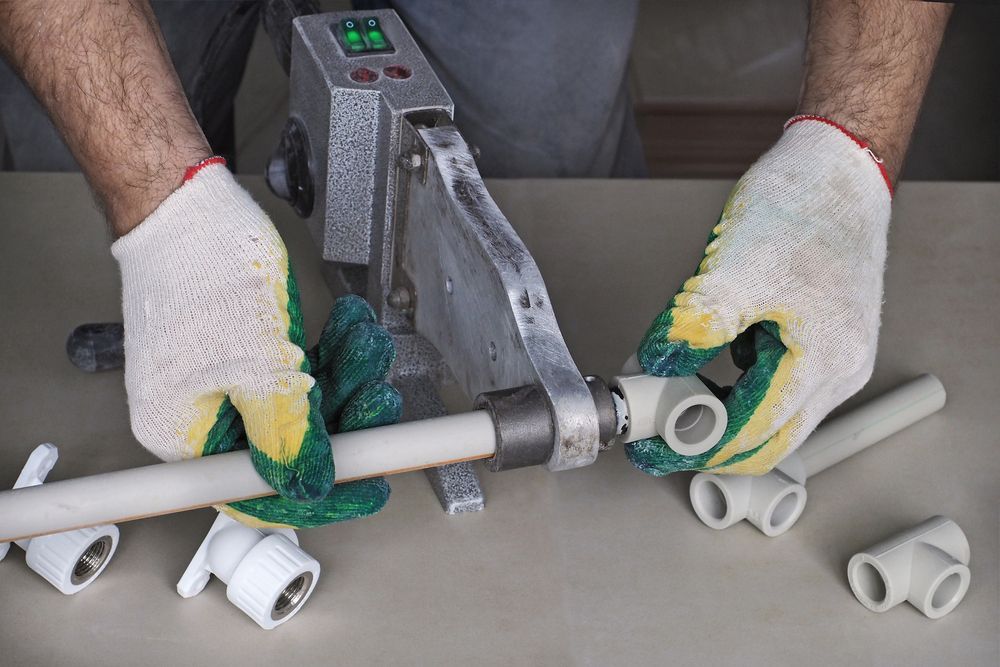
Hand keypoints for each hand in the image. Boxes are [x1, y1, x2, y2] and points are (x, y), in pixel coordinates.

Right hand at [113, 161, 399, 526]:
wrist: (189, 204)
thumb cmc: (201, 267)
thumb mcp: (260, 366)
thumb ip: (289, 433)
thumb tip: (310, 484)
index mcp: (184, 434)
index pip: (257, 492)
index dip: (318, 493)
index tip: (368, 483)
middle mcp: (201, 416)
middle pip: (288, 445)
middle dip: (344, 417)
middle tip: (379, 397)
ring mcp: (223, 383)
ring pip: (301, 404)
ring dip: (344, 375)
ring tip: (366, 345)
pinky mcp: (243, 355)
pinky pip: (296, 372)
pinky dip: (328, 352)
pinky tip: (350, 329)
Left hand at [627, 117, 891, 475]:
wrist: (835, 167)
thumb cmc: (801, 209)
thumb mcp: (732, 272)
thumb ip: (693, 328)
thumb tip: (659, 364)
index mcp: (824, 362)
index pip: (754, 434)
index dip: (699, 446)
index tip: (657, 447)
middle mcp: (840, 370)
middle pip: (770, 438)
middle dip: (713, 442)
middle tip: (662, 433)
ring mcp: (837, 355)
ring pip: (773, 411)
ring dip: (724, 409)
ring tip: (676, 389)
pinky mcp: (823, 337)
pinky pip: (776, 378)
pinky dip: (739, 380)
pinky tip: (711, 354)